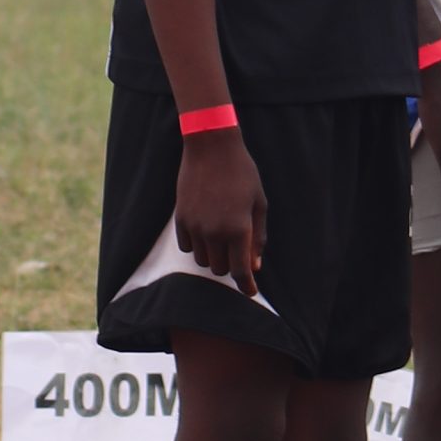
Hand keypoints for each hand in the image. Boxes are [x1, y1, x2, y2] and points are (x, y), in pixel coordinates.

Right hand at [173, 128, 266, 295]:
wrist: (211, 147)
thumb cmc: (242, 173)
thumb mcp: (259, 204)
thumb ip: (258, 237)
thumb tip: (255, 266)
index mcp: (238, 229)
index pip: (241, 271)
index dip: (247, 286)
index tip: (251, 292)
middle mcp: (214, 232)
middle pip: (220, 269)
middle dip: (231, 265)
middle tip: (238, 250)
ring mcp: (195, 226)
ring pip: (202, 260)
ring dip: (214, 255)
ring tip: (222, 236)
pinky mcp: (181, 219)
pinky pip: (187, 247)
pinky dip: (198, 245)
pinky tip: (206, 230)